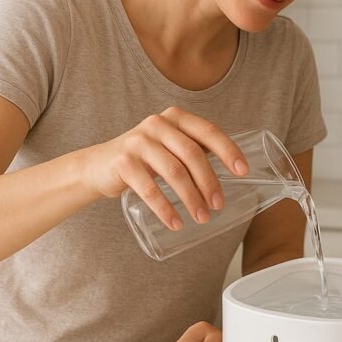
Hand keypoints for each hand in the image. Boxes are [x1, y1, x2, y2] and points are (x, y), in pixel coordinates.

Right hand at [81, 106, 247, 229]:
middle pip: (193, 154)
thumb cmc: (145, 159)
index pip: (208, 131)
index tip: (243, 171)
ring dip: (191, 198)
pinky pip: (149, 189)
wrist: (98, 166)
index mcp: (176, 118)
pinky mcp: (123, 162)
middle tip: (218, 205)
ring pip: (174, 172)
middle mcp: (157, 124)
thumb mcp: (170, 146)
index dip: (228, 151)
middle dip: (209, 182)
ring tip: (201, 218)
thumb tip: (234, 170)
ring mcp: (138, 142)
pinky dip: (165, 209)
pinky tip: (175, 223)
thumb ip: (195, 150)